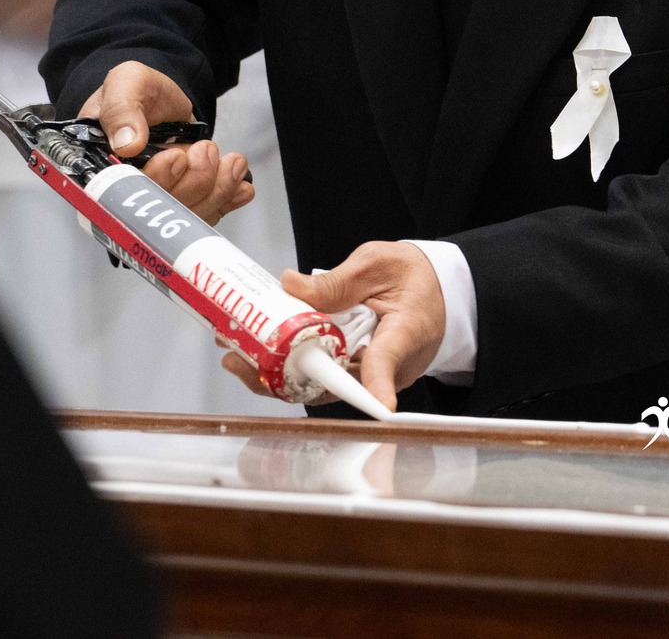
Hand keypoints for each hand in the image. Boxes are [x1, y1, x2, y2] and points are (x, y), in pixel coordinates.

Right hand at [80, 61, 251, 225]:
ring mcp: (156, 198)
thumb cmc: (136, 90)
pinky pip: (203, 211)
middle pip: (159, 210)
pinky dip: (226, 199)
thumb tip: (126, 143)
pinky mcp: (182, 198)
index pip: (120, 194)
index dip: (153, 182)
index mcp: (98, 169)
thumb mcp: (125, 84)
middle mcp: (123, 192)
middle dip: (192, 182)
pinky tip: (240, 186)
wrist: (160, 96)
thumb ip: (122, 110)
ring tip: (231, 161)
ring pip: (186, 214)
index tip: (176, 157)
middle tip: (206, 150)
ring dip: (216, 189)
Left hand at [219, 243, 445, 409]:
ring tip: (235, 356)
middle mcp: (390, 366)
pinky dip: (286, 368)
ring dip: (275, 374)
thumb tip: (289, 286)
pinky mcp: (355, 374)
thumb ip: (336, 280)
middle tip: (241, 360)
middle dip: (285, 376)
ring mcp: (370, 375)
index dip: (378, 382)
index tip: (380, 405)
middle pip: (336, 383)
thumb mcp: (378, 264)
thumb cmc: (414, 277)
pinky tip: (255, 353)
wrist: (433, 291)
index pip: (386, 360)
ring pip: (321, 385)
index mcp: (407, 331)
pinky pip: (319, 378)